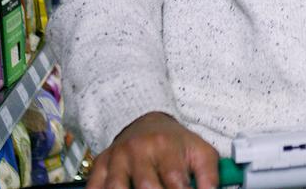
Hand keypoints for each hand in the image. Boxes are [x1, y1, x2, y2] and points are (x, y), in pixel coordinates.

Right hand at [87, 112, 219, 188]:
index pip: (175, 179)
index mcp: (166, 146)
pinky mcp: (101, 164)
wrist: (148, 123)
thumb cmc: (177, 143)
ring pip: (116, 187)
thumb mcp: (201, 153)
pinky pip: (95, 185)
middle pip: (146, 186)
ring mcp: (117, 157)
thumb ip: (210, 177)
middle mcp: (139, 150)